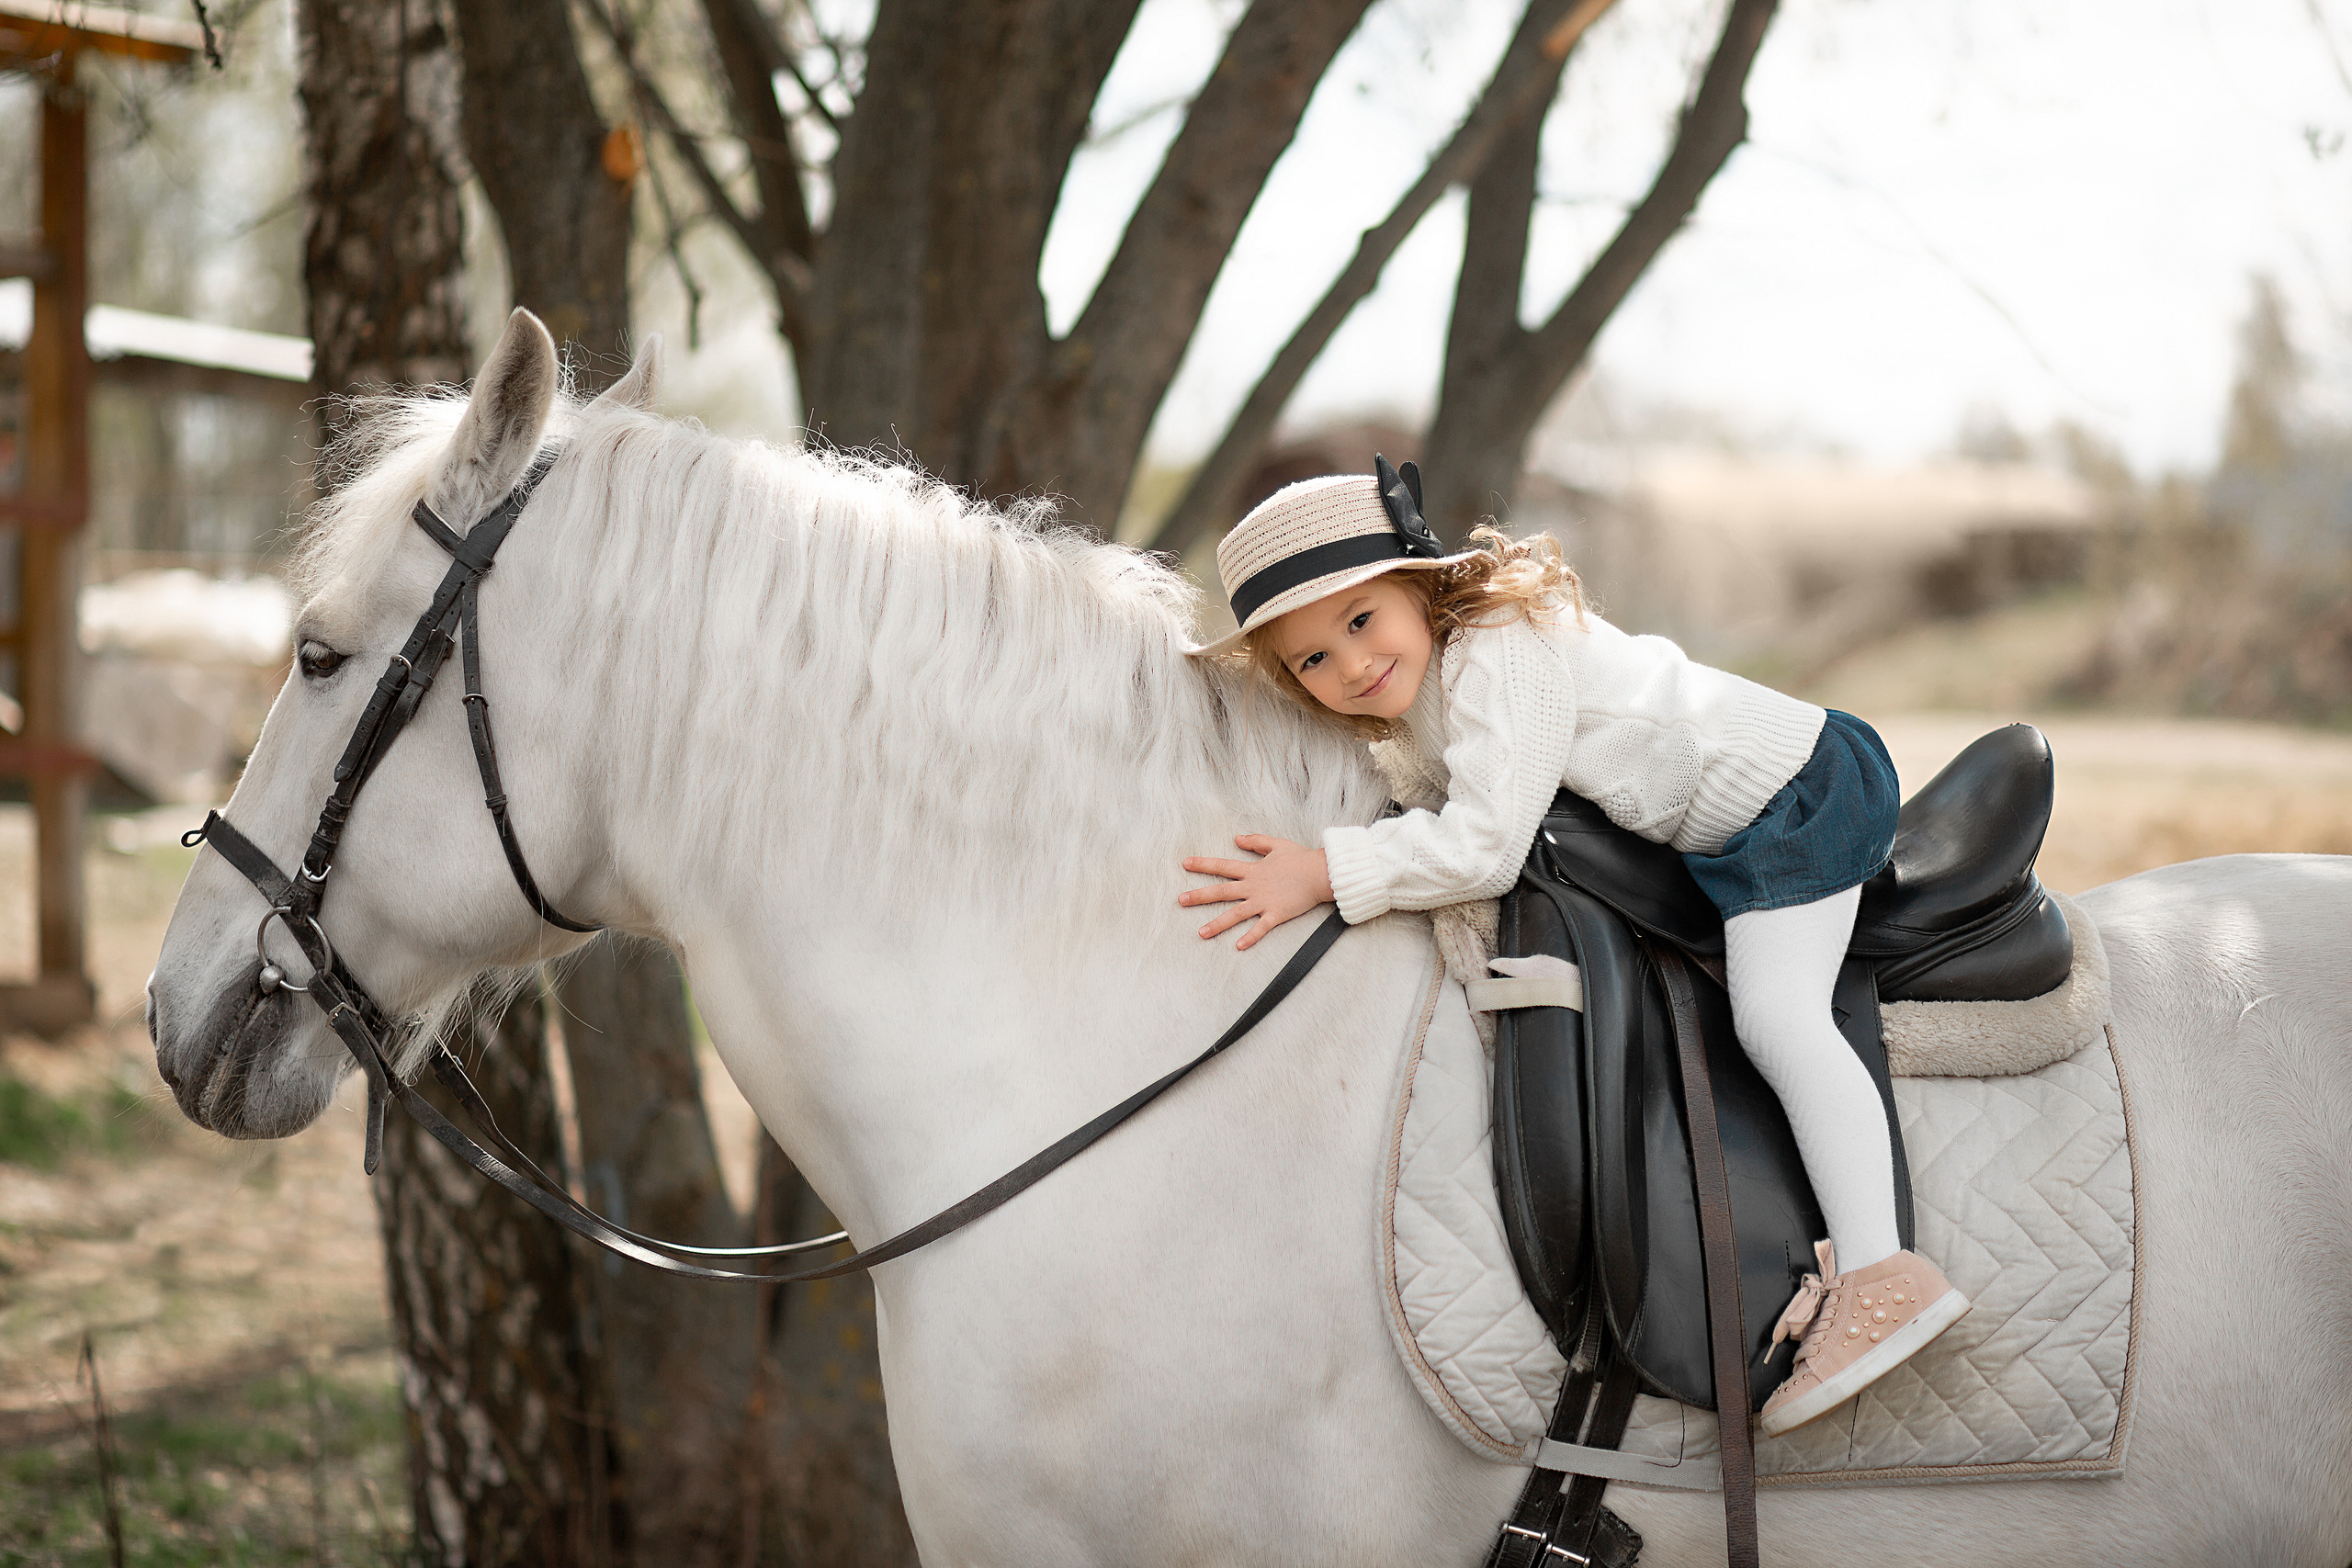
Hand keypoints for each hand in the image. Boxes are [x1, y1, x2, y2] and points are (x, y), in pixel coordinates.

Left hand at [1178, 835, 1334, 949]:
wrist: (1321, 872)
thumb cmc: (1301, 858)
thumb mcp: (1276, 844)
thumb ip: (1256, 841)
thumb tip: (1237, 838)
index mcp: (1253, 870)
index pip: (1222, 866)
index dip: (1203, 864)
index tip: (1185, 863)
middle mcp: (1254, 886)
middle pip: (1222, 891)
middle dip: (1199, 896)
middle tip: (1180, 900)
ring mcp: (1264, 901)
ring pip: (1236, 914)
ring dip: (1218, 924)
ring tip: (1201, 933)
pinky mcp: (1277, 914)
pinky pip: (1261, 928)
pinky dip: (1250, 937)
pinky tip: (1238, 946)